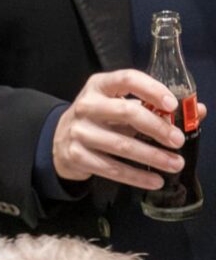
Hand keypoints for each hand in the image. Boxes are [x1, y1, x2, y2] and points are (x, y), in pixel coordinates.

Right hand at [52, 69, 187, 191]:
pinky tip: (154, 180)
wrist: (61, 140)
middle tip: (178, 141)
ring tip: (175, 164)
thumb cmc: (101, 118)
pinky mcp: (76, 156)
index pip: (128, 80)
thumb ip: (157, 107)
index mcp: (100, 85)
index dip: (152, 89)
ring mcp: (78, 132)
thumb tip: (198, 112)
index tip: (172, 105)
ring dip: (152, 157)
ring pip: (121, 145)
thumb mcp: (122, 105)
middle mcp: (86, 106)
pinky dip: (136, 176)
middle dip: (157, 128)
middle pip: (126, 113)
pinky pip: (111, 168)